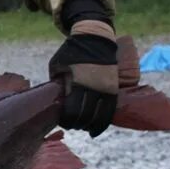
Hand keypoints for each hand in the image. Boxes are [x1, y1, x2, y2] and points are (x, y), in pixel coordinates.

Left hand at [49, 20, 117, 136]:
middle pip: (86, 116)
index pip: (73, 110)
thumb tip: (55, 100)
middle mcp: (94, 88)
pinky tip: (95, 130)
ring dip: (89, 125)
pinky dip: (102, 123)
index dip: (67, 120)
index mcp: (78, 82)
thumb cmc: (72, 51)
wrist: (95, 38)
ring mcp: (106, 88)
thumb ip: (57, 83)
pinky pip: (110, 111)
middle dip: (77, 124)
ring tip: (82, 127)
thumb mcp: (57, 65)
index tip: (63, 122)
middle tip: (71, 125)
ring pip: (99, 116)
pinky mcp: (114, 88)